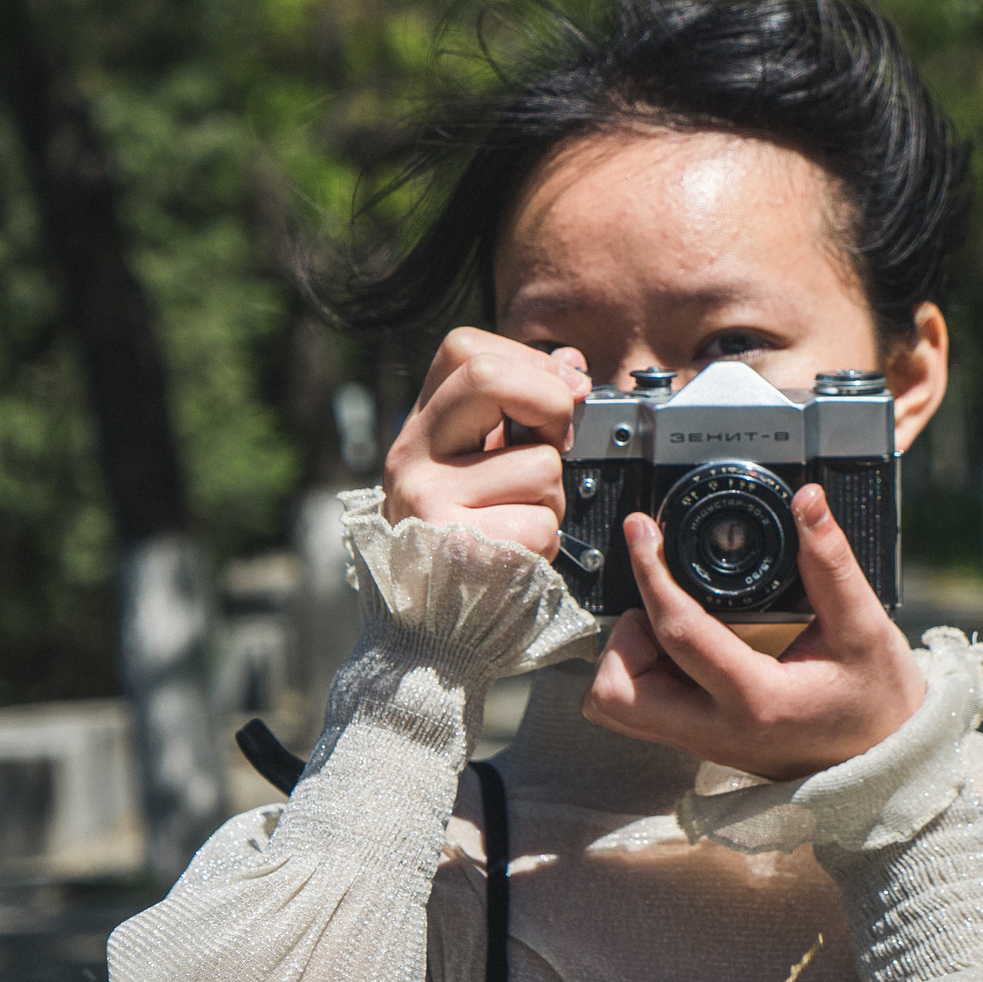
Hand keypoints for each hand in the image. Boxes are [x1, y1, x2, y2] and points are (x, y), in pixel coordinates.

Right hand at [383, 327, 590, 559]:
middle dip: (549, 407)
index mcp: (420, 429)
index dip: (529, 361)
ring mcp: (427, 500)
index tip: (564, 395)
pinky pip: (543, 524)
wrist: (434, 633)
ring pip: (540, 464)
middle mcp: (410, 456)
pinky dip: (546, 544)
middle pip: (489, 378)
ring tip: (518, 521)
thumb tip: (572, 367)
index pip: (464, 349)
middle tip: (553, 446)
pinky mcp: (458, 546)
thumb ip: (519, 412)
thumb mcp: (482, 465)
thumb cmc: (468, 541)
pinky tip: (516, 555)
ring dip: (552, 499)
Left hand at [582, 483, 925, 780]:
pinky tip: (689, 646)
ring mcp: (704, 742)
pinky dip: (647, 673)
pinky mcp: (702, 741)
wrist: (889, 761)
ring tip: (675, 626)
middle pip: (614, 693)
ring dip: (629, 658)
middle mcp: (717, 730)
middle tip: (661, 604)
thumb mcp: (864, 626)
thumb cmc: (879, 700)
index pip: (676, 632)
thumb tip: (807, 502)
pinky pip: (645, 709)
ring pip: (618, 707)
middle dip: (625, 637)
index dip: (651, 572)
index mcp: (755, 700)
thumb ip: (830, 561)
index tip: (644, 532)